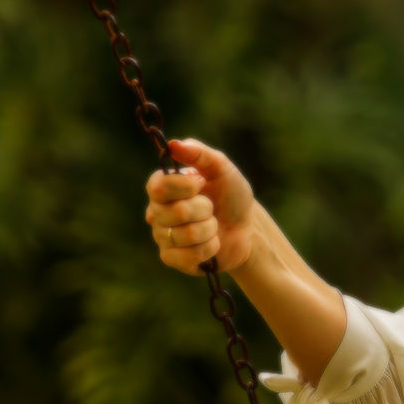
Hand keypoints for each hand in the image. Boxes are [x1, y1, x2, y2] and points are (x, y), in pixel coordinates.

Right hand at [144, 138, 257, 274]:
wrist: (246, 228)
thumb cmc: (231, 195)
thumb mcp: (222, 169)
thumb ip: (200, 154)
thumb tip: (173, 144)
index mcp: (162, 187)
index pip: (157, 187)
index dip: (184, 187)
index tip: (203, 183)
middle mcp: (156, 212)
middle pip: (176, 213)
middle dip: (205, 209)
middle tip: (211, 208)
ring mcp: (162, 237)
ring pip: (186, 235)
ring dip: (210, 229)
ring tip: (213, 225)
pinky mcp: (171, 259)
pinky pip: (188, 256)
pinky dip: (209, 248)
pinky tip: (212, 243)